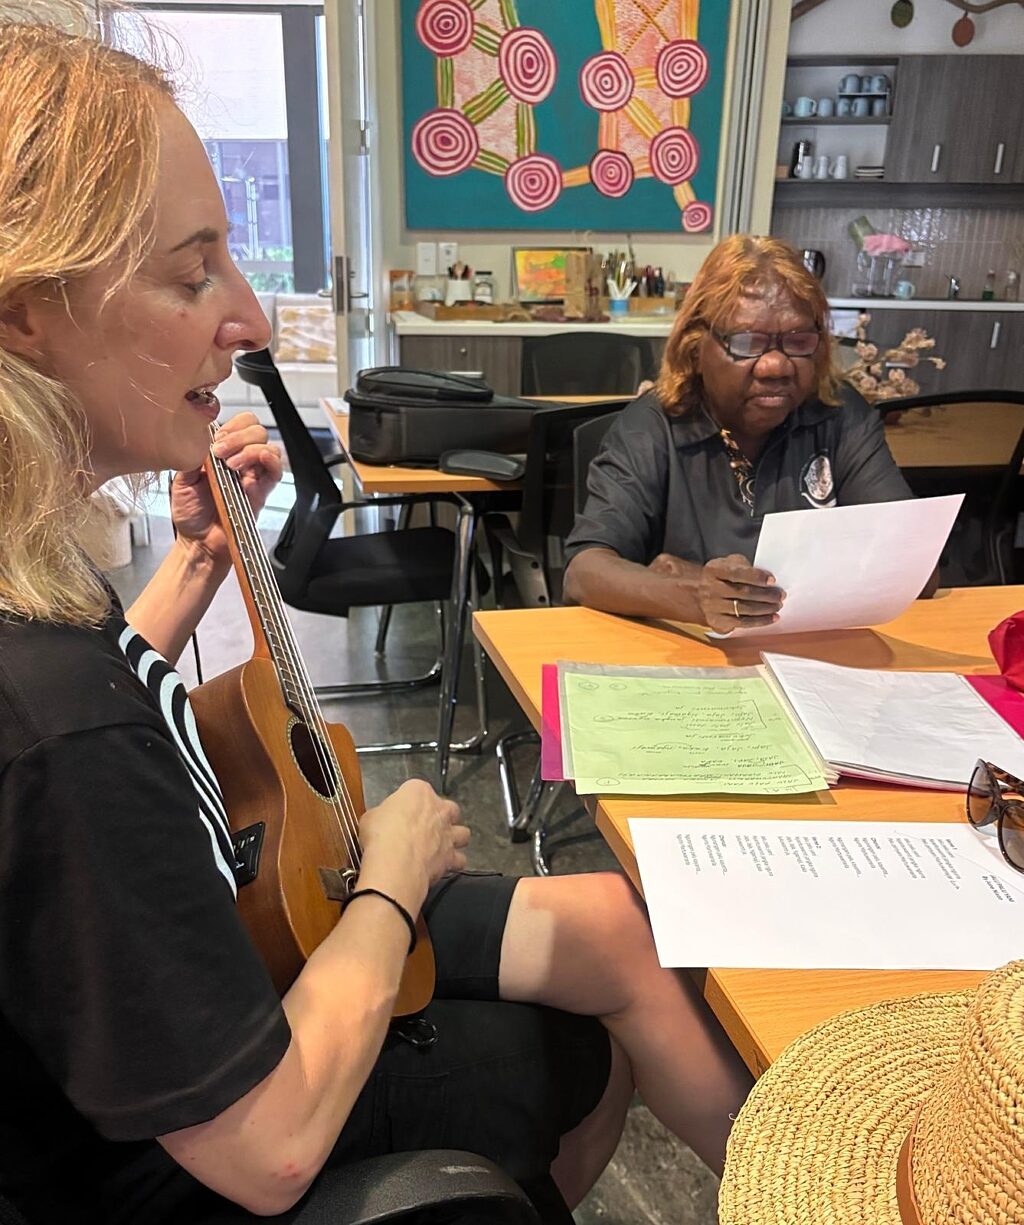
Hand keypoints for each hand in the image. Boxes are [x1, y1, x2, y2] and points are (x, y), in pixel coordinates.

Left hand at [170, 412, 282, 568]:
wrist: (199, 542)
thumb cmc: (191, 515)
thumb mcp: (181, 479)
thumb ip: (190, 456)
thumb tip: (199, 437)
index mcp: (221, 453)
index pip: (238, 424)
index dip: (230, 425)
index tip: (215, 440)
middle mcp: (239, 461)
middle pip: (255, 429)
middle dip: (238, 436)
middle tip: (221, 453)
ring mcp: (253, 475)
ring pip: (267, 444)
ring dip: (249, 449)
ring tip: (231, 466)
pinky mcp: (262, 491)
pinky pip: (276, 469)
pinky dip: (271, 459)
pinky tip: (259, 459)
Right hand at [358, 779, 469, 912]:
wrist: (396, 863)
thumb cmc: (383, 836)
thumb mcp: (369, 818)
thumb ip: (380, 815)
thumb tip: (378, 821)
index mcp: (418, 792)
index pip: (417, 790)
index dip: (408, 802)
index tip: (400, 812)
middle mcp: (438, 809)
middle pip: (449, 808)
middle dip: (441, 817)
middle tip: (426, 826)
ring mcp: (447, 833)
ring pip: (462, 833)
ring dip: (454, 839)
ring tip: (442, 845)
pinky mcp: (451, 856)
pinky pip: (460, 859)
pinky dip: (454, 863)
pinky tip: (444, 865)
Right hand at [697, 554, 784, 632]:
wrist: (698, 593)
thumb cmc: (721, 577)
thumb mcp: (728, 563)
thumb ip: (744, 566)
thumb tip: (766, 579)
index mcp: (714, 570)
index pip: (737, 573)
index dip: (757, 577)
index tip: (772, 580)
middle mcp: (710, 589)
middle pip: (743, 593)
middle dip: (766, 595)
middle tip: (780, 595)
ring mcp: (712, 607)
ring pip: (744, 609)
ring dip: (766, 609)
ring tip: (778, 605)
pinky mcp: (717, 621)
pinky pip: (742, 623)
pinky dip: (760, 621)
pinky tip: (772, 618)